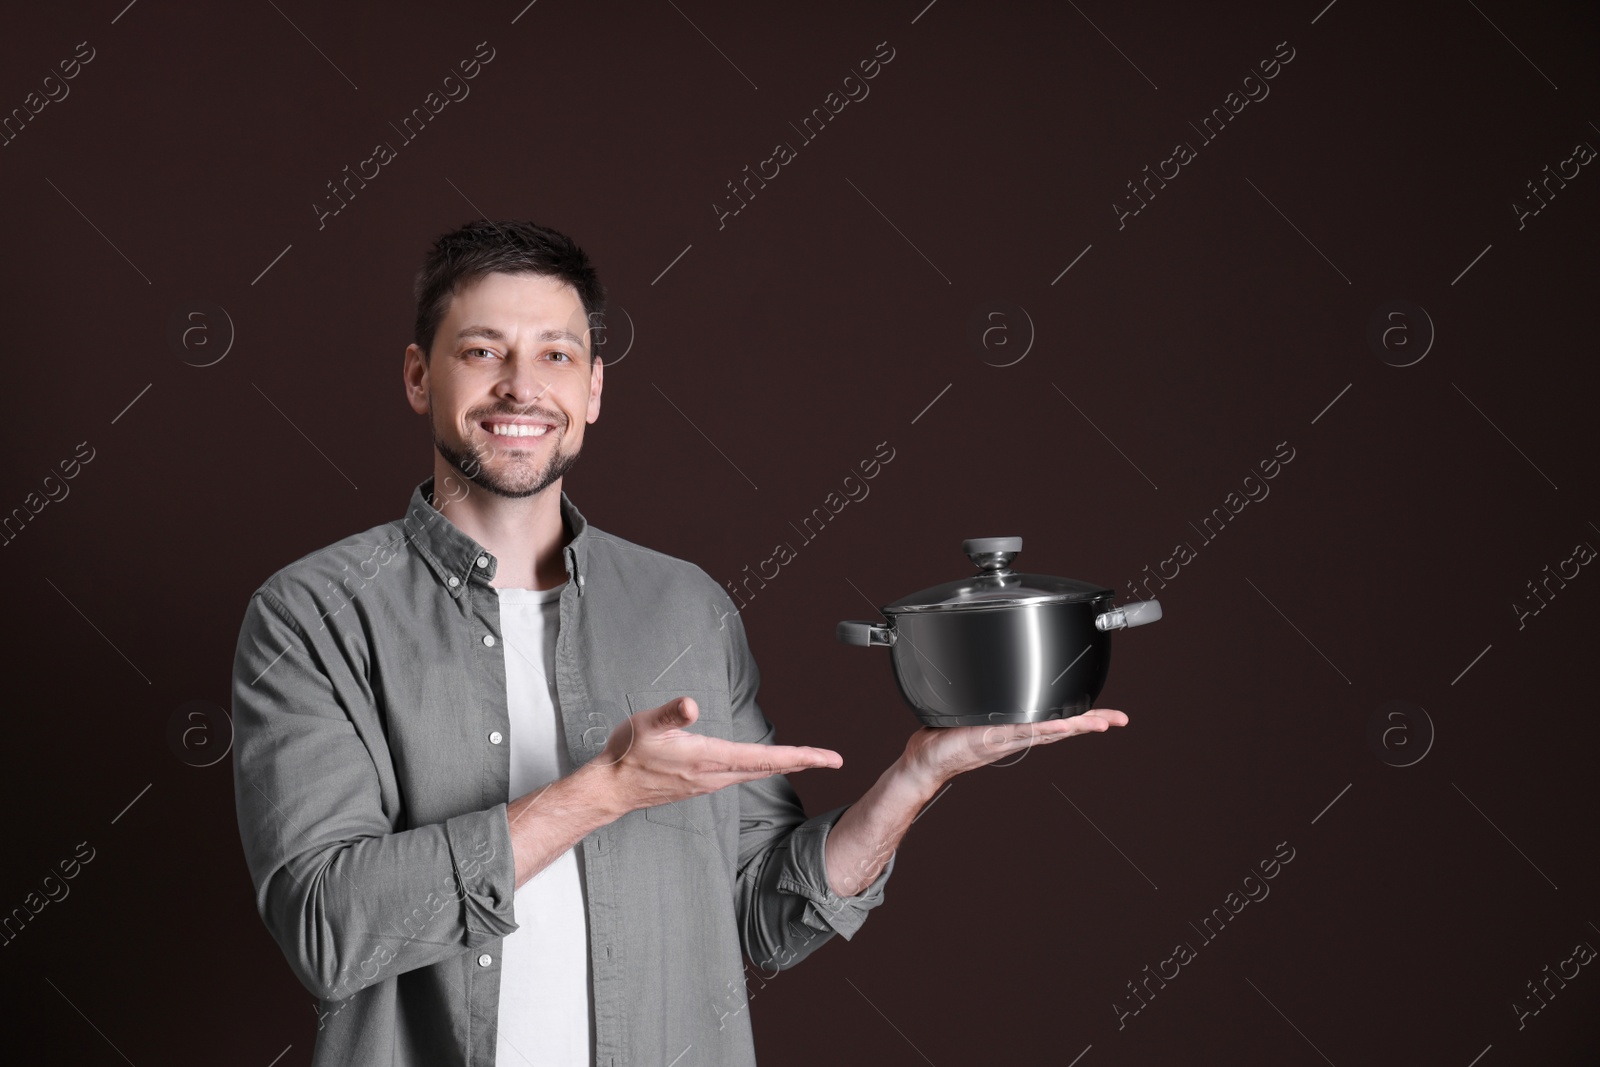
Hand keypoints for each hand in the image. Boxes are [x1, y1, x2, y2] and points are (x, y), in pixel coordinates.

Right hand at [595, 697, 842, 815]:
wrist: (612, 789)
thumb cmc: (628, 754)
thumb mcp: (646, 725)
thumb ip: (670, 714)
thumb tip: (691, 704)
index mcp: (709, 758)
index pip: (766, 758)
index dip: (801, 757)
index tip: (829, 758)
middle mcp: (715, 775)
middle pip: (769, 768)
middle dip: (804, 762)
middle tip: (833, 759)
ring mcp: (710, 783)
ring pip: (757, 773)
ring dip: (785, 765)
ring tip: (808, 759)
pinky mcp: (702, 785)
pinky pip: (743, 776)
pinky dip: (764, 768)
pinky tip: (766, 764)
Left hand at [899, 709, 1128, 791]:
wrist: (924, 760)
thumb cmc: (946, 738)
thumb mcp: (973, 713)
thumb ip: (988, 702)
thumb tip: (991, 678)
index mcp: (1017, 729)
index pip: (1057, 722)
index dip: (1084, 718)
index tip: (1109, 715)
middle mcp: (1016, 736)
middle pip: (1063, 728)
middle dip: (1093, 723)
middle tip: (1119, 719)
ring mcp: (1005, 738)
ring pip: (1048, 731)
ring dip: (1075, 727)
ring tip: (1100, 723)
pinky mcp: (990, 739)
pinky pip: (1020, 733)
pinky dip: (1042, 730)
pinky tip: (1059, 727)